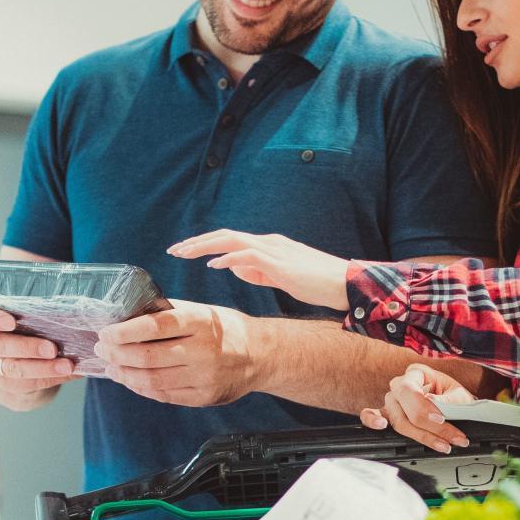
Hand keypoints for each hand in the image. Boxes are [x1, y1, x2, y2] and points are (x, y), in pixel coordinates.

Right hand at [0, 300, 76, 410]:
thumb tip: (68, 309)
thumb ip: (30, 308)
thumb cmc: (13, 324)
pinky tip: (71, 373)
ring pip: (13, 370)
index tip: (10, 322)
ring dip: (44, 369)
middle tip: (52, 349)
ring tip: (68, 366)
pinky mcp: (5, 385)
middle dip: (27, 348)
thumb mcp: (14, 311)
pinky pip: (27, 385)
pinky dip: (52, 379)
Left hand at [96, 300, 257, 406]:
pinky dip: (141, 388)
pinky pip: (163, 395)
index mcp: (200, 322)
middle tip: (102, 349)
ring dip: (124, 374)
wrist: (261, 354)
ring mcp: (204, 377)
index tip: (105, 333)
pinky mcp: (204, 397)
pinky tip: (130, 380)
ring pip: (152, 380)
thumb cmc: (225, 329)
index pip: (154, 326)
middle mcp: (203, 350)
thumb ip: (168, 314)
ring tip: (111, 367)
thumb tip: (126, 318)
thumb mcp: (201, 311)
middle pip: (148, 356)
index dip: (124, 331)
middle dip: (117, 354)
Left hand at [169, 229, 351, 310]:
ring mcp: (274, 250)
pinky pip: (248, 255)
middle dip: (197, 242)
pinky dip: (228, 257)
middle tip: (174, 250)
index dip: (205, 244)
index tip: (183, 251)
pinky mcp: (280, 262)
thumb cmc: (317, 283)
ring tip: (184, 253)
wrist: (346, 284)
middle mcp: (268, 242)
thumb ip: (257, 271)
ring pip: (231, 240)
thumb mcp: (281, 276)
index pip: (229, 239)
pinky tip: (214, 264)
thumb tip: (232, 266)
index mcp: (268, 246)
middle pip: (224, 235)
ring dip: (205, 246)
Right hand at [361, 364, 472, 453]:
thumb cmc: (455, 398)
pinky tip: (380, 425)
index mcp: (416, 373)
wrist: (457, 405)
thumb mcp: (460, 395)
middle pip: (403, 409)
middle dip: (428, 428)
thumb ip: (449, 400)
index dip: (423, 408)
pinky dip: (372, 420)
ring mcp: (392, 401)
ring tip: (444, 445)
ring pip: (398, 421)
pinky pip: (370, 415)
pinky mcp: (388, 415)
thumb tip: (432, 402)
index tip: (441, 420)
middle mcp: (400, 385)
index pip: (411, 390)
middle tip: (451, 439)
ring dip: (421, 436)